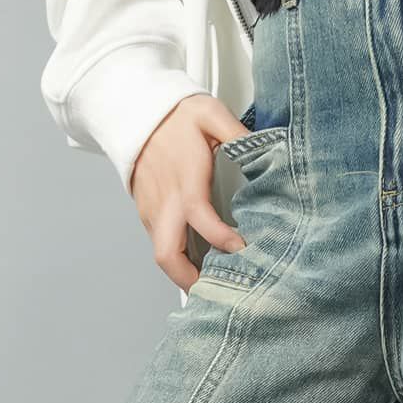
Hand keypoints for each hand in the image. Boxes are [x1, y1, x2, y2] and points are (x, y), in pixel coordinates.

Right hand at [130, 94, 251, 289]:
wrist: (136, 111)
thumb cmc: (175, 116)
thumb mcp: (210, 115)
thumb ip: (238, 135)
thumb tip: (266, 151)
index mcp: (184, 182)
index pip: (200, 219)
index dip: (221, 240)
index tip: (243, 249)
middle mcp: (164, 203)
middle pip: (168, 256)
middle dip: (191, 280)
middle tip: (219, 290)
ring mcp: (152, 211)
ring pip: (162, 256)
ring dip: (184, 274)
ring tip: (213, 282)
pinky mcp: (147, 214)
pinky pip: (160, 244)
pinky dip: (177, 259)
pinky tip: (198, 262)